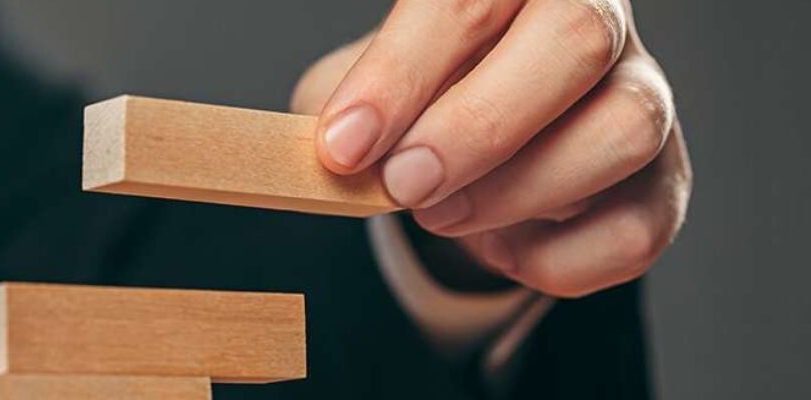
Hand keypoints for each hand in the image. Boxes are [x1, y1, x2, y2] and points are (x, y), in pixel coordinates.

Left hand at [291, 0, 691, 296]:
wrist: (474, 138)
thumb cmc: (422, 98)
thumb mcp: (368, 87)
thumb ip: (351, 108)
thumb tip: (342, 148)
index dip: (403, 73)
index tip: (345, 145)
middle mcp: (596, 20)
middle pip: (576, 38)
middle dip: (477, 126)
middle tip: (403, 184)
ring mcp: (643, 96)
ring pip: (623, 130)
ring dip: (517, 192)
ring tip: (442, 216)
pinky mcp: (664, 182)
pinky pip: (636, 230)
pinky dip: (555, 260)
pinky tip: (502, 246)